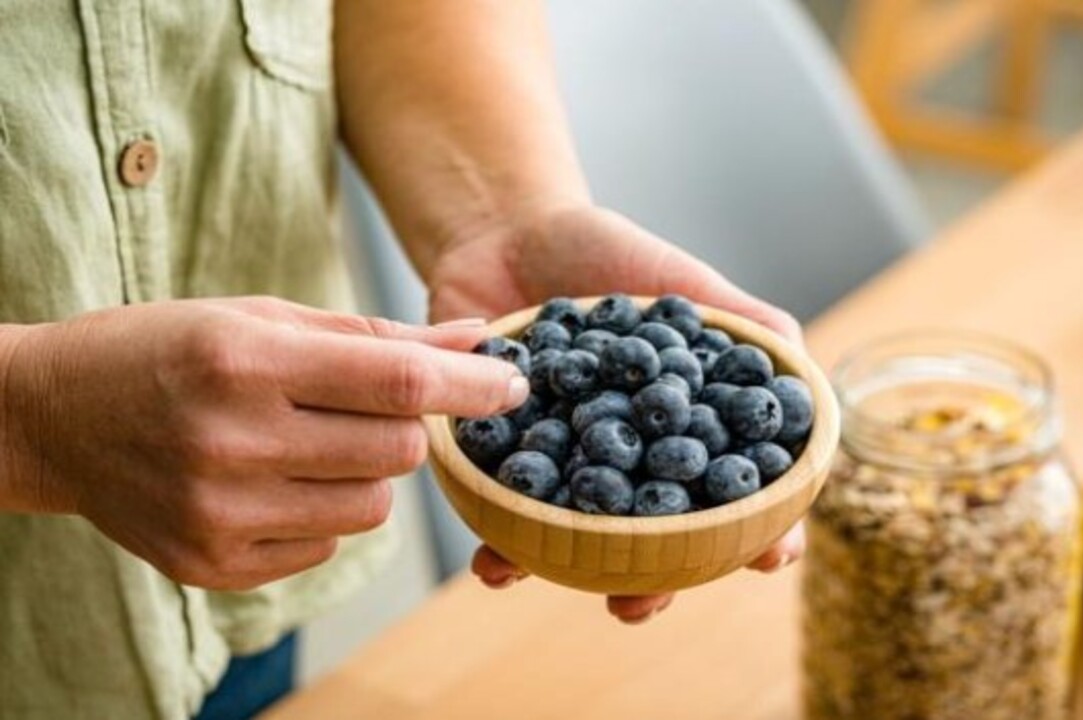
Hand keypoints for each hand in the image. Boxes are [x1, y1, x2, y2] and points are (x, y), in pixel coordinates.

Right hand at [0, 297, 526, 589]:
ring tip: (312, 441)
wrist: (54, 418)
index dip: (470, 386)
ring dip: (368, 473)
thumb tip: (478, 343)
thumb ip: (376, 336)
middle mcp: (232, 442)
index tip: (514, 383)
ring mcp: (220, 513)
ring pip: (373, 507)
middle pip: (397, 451)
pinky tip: (273, 479)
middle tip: (369, 403)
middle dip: (408, 425)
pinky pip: (327, 544)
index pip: (396, 383)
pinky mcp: (213, 565)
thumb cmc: (171, 348)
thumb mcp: (264, 317)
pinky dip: (323, 512)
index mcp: (245, 361)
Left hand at [426, 205, 806, 622]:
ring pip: (580, 542)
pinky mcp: (503, 461)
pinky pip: (504, 512)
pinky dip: (502, 542)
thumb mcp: (677, 281)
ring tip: (569, 594)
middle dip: (657, 581)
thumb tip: (799, 364)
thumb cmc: (602, 253)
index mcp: (682, 426)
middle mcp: (630, 457)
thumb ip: (739, 320)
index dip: (759, 528)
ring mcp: (568, 464)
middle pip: (656, 538)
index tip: (772, 556)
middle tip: (644, 604)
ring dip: (577, 577)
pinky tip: (495, 559)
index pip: (733, 492)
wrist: (504, 230)